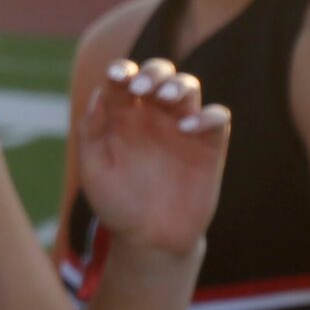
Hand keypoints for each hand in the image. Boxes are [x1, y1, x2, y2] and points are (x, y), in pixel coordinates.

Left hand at [74, 57, 231, 257]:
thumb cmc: (117, 204)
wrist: (149, 239)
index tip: (117, 76)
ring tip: (164, 98)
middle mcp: (153, 116)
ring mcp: (183, 128)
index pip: (124, 80)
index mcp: (123, 116)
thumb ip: (91, 133)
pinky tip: (187, 127)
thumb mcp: (94, 170)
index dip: (122, 70)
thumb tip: (99, 93)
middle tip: (142, 87)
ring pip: (189, 87)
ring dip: (178, 84)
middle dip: (153, 71)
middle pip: (160, 74)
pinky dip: (206, 115)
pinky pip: (217, 117)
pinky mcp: (209, 146)